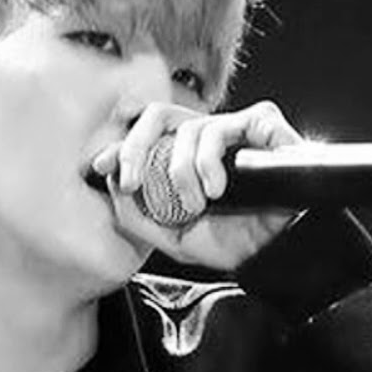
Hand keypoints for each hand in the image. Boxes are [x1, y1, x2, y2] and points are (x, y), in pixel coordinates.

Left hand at [92, 100, 303, 270]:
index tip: (100, 168)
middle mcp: (206, 137)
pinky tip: (218, 187)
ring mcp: (235, 129)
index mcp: (183, 156)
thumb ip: (137, 214)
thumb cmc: (230, 242)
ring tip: (198, 204)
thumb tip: (114, 180)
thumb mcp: (171, 237)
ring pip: (192, 128)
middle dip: (137, 147)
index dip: (121, 146)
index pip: (145, 136)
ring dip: (184, 171)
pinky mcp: (265, 127)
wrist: (271, 256)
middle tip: (134, 182)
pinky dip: (215, 159)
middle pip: (159, 115)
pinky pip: (236, 123)